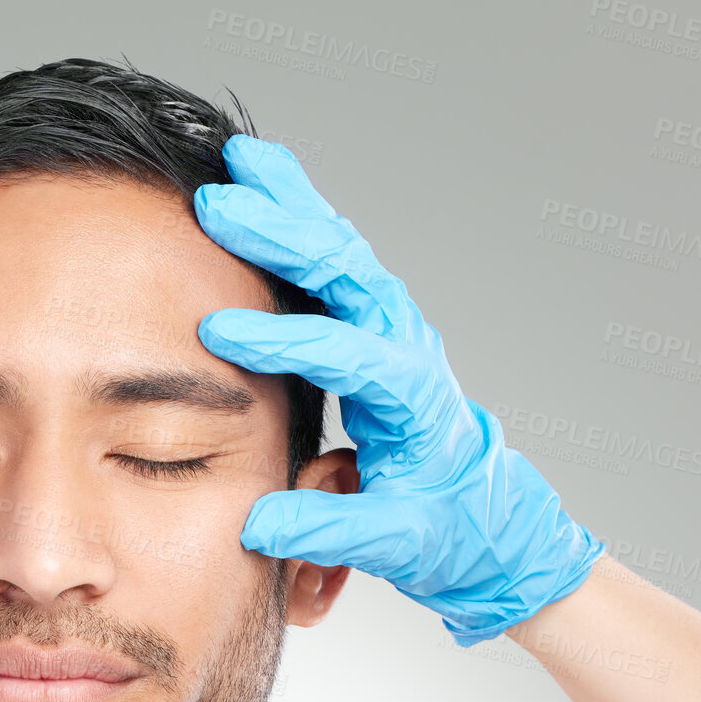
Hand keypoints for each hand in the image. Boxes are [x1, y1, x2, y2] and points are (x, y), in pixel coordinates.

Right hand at [194, 134, 605, 645]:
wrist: (484, 519)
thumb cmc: (445, 530)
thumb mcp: (393, 542)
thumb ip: (328, 530)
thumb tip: (257, 524)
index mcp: (413, 396)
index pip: (345, 353)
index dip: (281, 339)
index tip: (216, 332)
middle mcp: (405, 345)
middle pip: (346, 272)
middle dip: (281, 235)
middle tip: (218, 203)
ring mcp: (391, 328)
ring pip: (340, 249)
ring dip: (290, 203)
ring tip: (239, 159)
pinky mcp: (372, 327)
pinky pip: (335, 260)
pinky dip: (300, 218)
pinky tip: (265, 185)